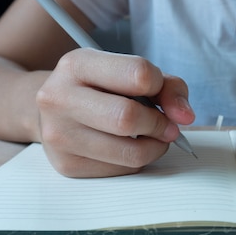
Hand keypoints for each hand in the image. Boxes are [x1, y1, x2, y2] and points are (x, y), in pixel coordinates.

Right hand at [36, 48, 194, 176]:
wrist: (51, 110)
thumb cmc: (99, 88)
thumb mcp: (128, 71)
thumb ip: (166, 86)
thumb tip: (184, 116)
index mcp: (78, 65)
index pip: (138, 74)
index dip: (160, 86)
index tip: (159, 93)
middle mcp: (59, 98)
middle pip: (128, 117)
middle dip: (159, 123)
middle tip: (166, 125)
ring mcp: (59, 135)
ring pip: (130, 152)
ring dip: (154, 146)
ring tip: (152, 136)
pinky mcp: (67, 165)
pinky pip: (123, 170)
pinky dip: (137, 160)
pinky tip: (129, 146)